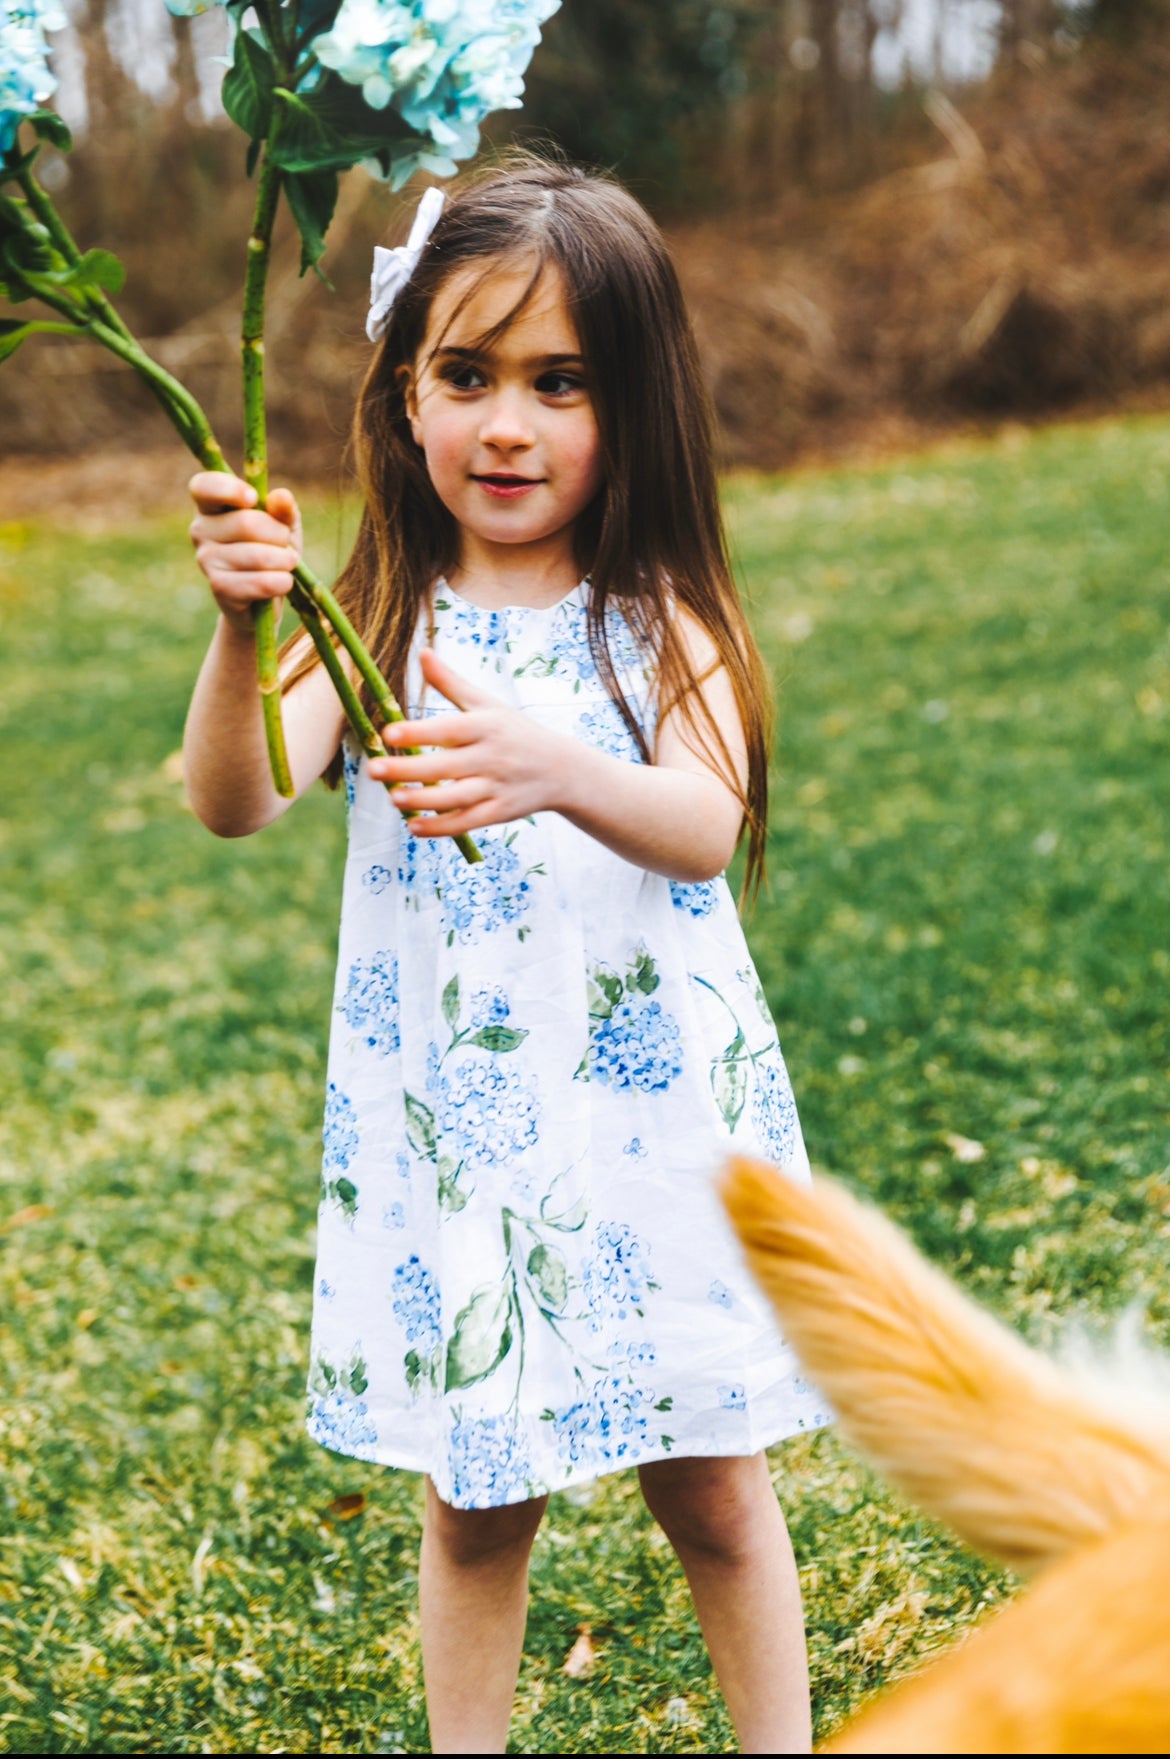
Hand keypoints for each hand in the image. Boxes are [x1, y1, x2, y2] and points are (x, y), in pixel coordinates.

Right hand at [187, 471, 301, 633]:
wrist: (264, 596)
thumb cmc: (271, 549)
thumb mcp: (282, 524)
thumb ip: (283, 509)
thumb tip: (281, 497)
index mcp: (211, 506)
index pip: (204, 487)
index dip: (229, 489)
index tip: (253, 498)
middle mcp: (201, 530)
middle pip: (246, 523)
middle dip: (279, 535)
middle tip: (286, 544)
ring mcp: (206, 559)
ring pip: (256, 555)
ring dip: (284, 560)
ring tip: (289, 563)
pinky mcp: (219, 587)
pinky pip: (258, 582)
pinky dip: (280, 582)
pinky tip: (284, 582)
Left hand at [367, 649, 571, 838]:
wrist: (562, 770)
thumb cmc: (515, 731)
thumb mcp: (487, 704)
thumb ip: (451, 683)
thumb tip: (422, 652)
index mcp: (486, 726)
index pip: (449, 729)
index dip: (419, 732)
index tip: (390, 732)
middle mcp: (492, 757)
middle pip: (447, 766)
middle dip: (409, 770)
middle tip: (373, 769)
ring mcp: (497, 787)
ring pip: (456, 798)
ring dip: (423, 800)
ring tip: (393, 798)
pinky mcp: (500, 812)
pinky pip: (468, 822)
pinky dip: (441, 827)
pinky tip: (413, 826)